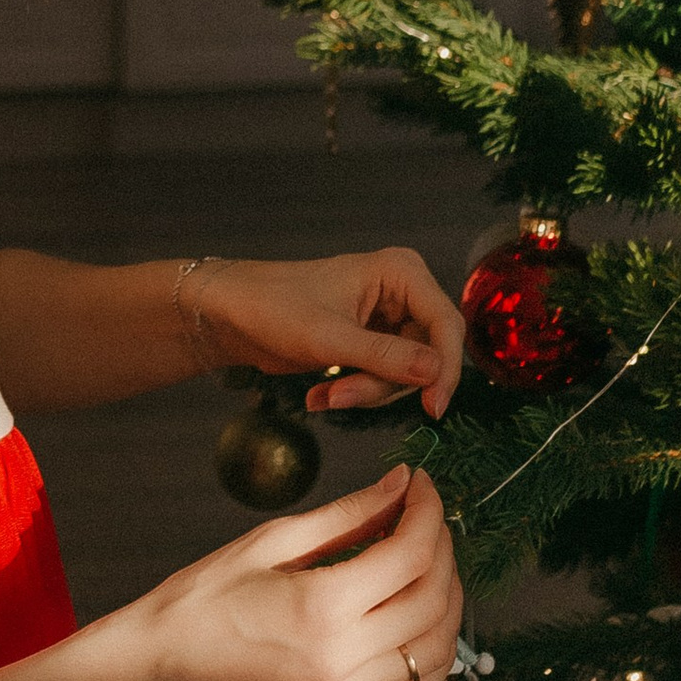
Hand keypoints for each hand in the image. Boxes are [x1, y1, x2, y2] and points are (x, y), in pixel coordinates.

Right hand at [129, 462, 460, 680]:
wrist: (159, 668)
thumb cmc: (200, 600)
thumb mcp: (268, 541)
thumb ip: (345, 515)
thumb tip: (398, 485)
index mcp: (322, 607)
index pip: (409, 554)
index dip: (427, 512)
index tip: (421, 485)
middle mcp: (342, 657)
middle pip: (432, 598)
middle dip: (442, 548)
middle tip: (426, 516)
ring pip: (436, 648)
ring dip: (448, 600)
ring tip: (429, 563)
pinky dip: (435, 653)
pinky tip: (422, 621)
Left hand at [186, 249, 463, 420]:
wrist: (233, 314)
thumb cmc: (272, 308)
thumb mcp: (329, 338)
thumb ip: (385, 356)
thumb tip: (436, 373)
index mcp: (401, 272)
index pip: (447, 325)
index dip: (446, 369)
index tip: (434, 408)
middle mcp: (403, 290)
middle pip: (427, 354)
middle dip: (386, 383)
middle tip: (342, 396)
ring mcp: (390, 316)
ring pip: (407, 372)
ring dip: (366, 391)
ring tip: (324, 397)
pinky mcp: (374, 340)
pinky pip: (385, 376)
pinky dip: (357, 390)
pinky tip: (322, 394)